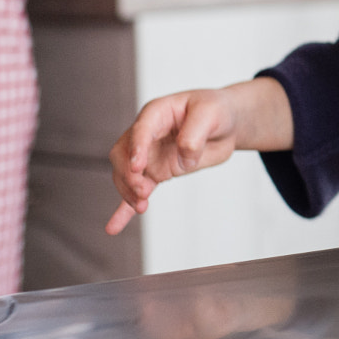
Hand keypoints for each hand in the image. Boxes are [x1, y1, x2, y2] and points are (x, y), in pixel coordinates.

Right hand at [104, 78, 293, 234]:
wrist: (225, 123)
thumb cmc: (216, 110)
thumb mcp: (211, 114)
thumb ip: (194, 135)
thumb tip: (184, 159)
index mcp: (157, 114)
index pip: (140, 131)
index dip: (136, 149)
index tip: (138, 168)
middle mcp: (147, 135)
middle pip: (122, 155)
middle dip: (128, 175)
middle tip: (143, 191)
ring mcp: (150, 156)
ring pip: (125, 175)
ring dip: (128, 192)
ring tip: (141, 206)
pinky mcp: (157, 173)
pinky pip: (137, 192)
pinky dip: (125, 209)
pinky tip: (113, 228)